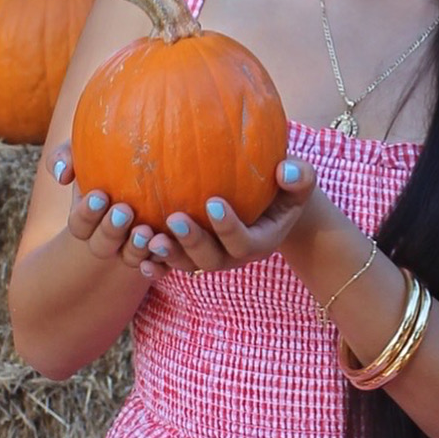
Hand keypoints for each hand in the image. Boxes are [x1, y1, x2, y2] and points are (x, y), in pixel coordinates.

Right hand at [45, 141, 158, 278]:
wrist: (151, 166)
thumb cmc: (112, 156)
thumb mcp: (86, 153)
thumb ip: (65, 157)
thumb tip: (61, 175)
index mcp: (87, 219)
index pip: (79, 225)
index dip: (86, 214)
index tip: (99, 195)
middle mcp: (108, 238)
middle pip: (101, 245)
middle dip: (110, 230)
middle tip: (124, 210)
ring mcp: (133, 247)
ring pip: (130, 258)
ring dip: (135, 248)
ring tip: (146, 230)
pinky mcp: (160, 253)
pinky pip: (160, 265)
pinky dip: (160, 263)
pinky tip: (165, 246)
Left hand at [137, 158, 318, 276]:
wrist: (272, 205)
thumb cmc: (285, 188)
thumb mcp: (300, 180)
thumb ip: (300, 177)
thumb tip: (287, 171)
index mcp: (260, 242)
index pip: (243, 241)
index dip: (228, 227)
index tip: (213, 202)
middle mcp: (233, 256)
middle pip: (211, 259)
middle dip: (192, 242)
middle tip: (174, 218)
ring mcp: (210, 258)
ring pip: (187, 266)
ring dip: (167, 255)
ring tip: (149, 237)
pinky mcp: (191, 255)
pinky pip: (171, 266)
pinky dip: (155, 265)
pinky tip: (138, 256)